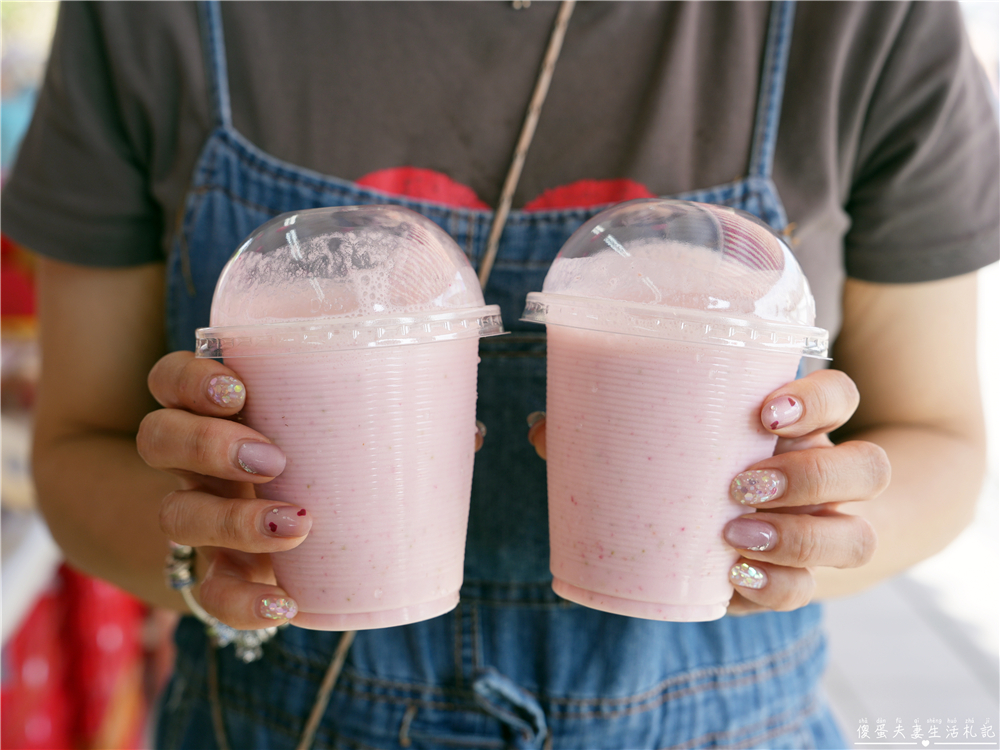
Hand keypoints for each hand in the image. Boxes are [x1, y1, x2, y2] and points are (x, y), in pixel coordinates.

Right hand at [138, 351, 487, 628]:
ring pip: (177, 513)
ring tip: (297, 523)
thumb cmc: (308, 464)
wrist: (252, 537)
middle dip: (209, 444)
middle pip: (160, 438)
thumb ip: (393, 421)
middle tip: (273, 456)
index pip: (170, 380)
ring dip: (232, 519)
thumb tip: (471, 430)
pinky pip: (208, 596)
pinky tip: (285, 605)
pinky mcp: (212, 576)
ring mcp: (195, 518)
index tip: (237, 387)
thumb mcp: (332, 434)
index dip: (191, 380)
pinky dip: (242, 603)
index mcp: (218, 412)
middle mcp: (192, 462)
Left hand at [525, 370, 889, 613]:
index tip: (766, 411)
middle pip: (867, 468)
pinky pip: (812, 591)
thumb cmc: (707, 469)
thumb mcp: (679, 443)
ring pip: (856, 536)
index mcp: (800, 427)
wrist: (761, 529)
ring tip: (733, 536)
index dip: (818, 400)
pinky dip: (776, 586)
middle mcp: (828, 476)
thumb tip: (542, 428)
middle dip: (810, 476)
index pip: (840, 395)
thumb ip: (616, 431)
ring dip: (799, 538)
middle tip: (741, 483)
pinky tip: (735, 576)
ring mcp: (827, 529)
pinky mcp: (805, 580)